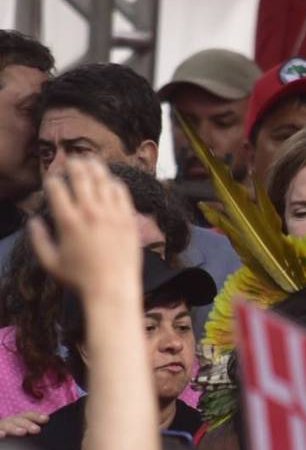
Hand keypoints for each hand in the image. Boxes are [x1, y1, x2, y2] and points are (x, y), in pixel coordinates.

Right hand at [0, 411, 47, 436]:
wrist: (0, 435)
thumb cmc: (13, 433)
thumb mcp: (23, 429)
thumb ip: (33, 427)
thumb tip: (46, 419)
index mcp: (19, 420)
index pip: (28, 415)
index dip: (36, 416)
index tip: (46, 418)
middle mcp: (9, 422)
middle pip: (19, 420)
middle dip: (28, 424)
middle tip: (37, 429)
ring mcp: (1, 427)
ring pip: (7, 426)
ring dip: (15, 428)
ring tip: (23, 432)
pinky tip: (3, 435)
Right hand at [28, 158, 141, 295]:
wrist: (113, 289)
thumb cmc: (79, 279)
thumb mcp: (50, 262)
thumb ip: (38, 240)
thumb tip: (33, 220)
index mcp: (68, 221)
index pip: (57, 187)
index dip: (52, 179)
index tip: (53, 180)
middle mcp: (90, 213)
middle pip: (81, 176)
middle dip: (74, 164)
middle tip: (73, 160)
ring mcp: (112, 215)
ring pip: (103, 180)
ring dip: (96, 168)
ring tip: (91, 161)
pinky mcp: (129, 220)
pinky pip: (122, 193)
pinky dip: (115, 183)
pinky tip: (111, 181)